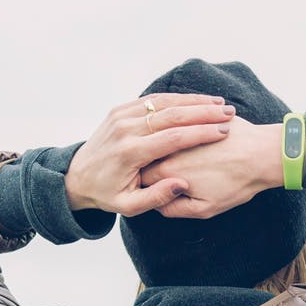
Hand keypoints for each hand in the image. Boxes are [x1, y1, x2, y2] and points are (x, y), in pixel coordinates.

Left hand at [63, 93, 237, 215]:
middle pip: (172, 115)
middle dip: (203, 113)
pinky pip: (154, 99)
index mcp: (130, 152)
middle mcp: (125, 129)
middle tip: (228, 114)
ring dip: (194, 102)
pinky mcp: (121, 109)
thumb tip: (181, 184)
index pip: (173, 137)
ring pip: (164, 102)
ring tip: (220, 105)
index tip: (223, 132)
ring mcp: (122, 116)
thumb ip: (157, 198)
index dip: (201, 133)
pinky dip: (178, 99)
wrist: (77, 176)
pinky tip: (198, 101)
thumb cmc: (107, 194)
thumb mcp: (129, 206)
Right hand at [137, 121, 283, 218]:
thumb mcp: (205, 209)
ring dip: (167, 140)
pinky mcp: (198, 116)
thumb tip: (158, 203)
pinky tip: (195, 135)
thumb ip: (174, 208)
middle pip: (149, 154)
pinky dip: (184, 128)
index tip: (153, 185)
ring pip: (164, 134)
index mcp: (166, 170)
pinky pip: (183, 120)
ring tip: (185, 155)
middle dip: (153, 161)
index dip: (146, 182)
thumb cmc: (237, 184)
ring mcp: (183, 128)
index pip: (141, 177)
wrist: (264, 155)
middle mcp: (169, 147)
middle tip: (168, 170)